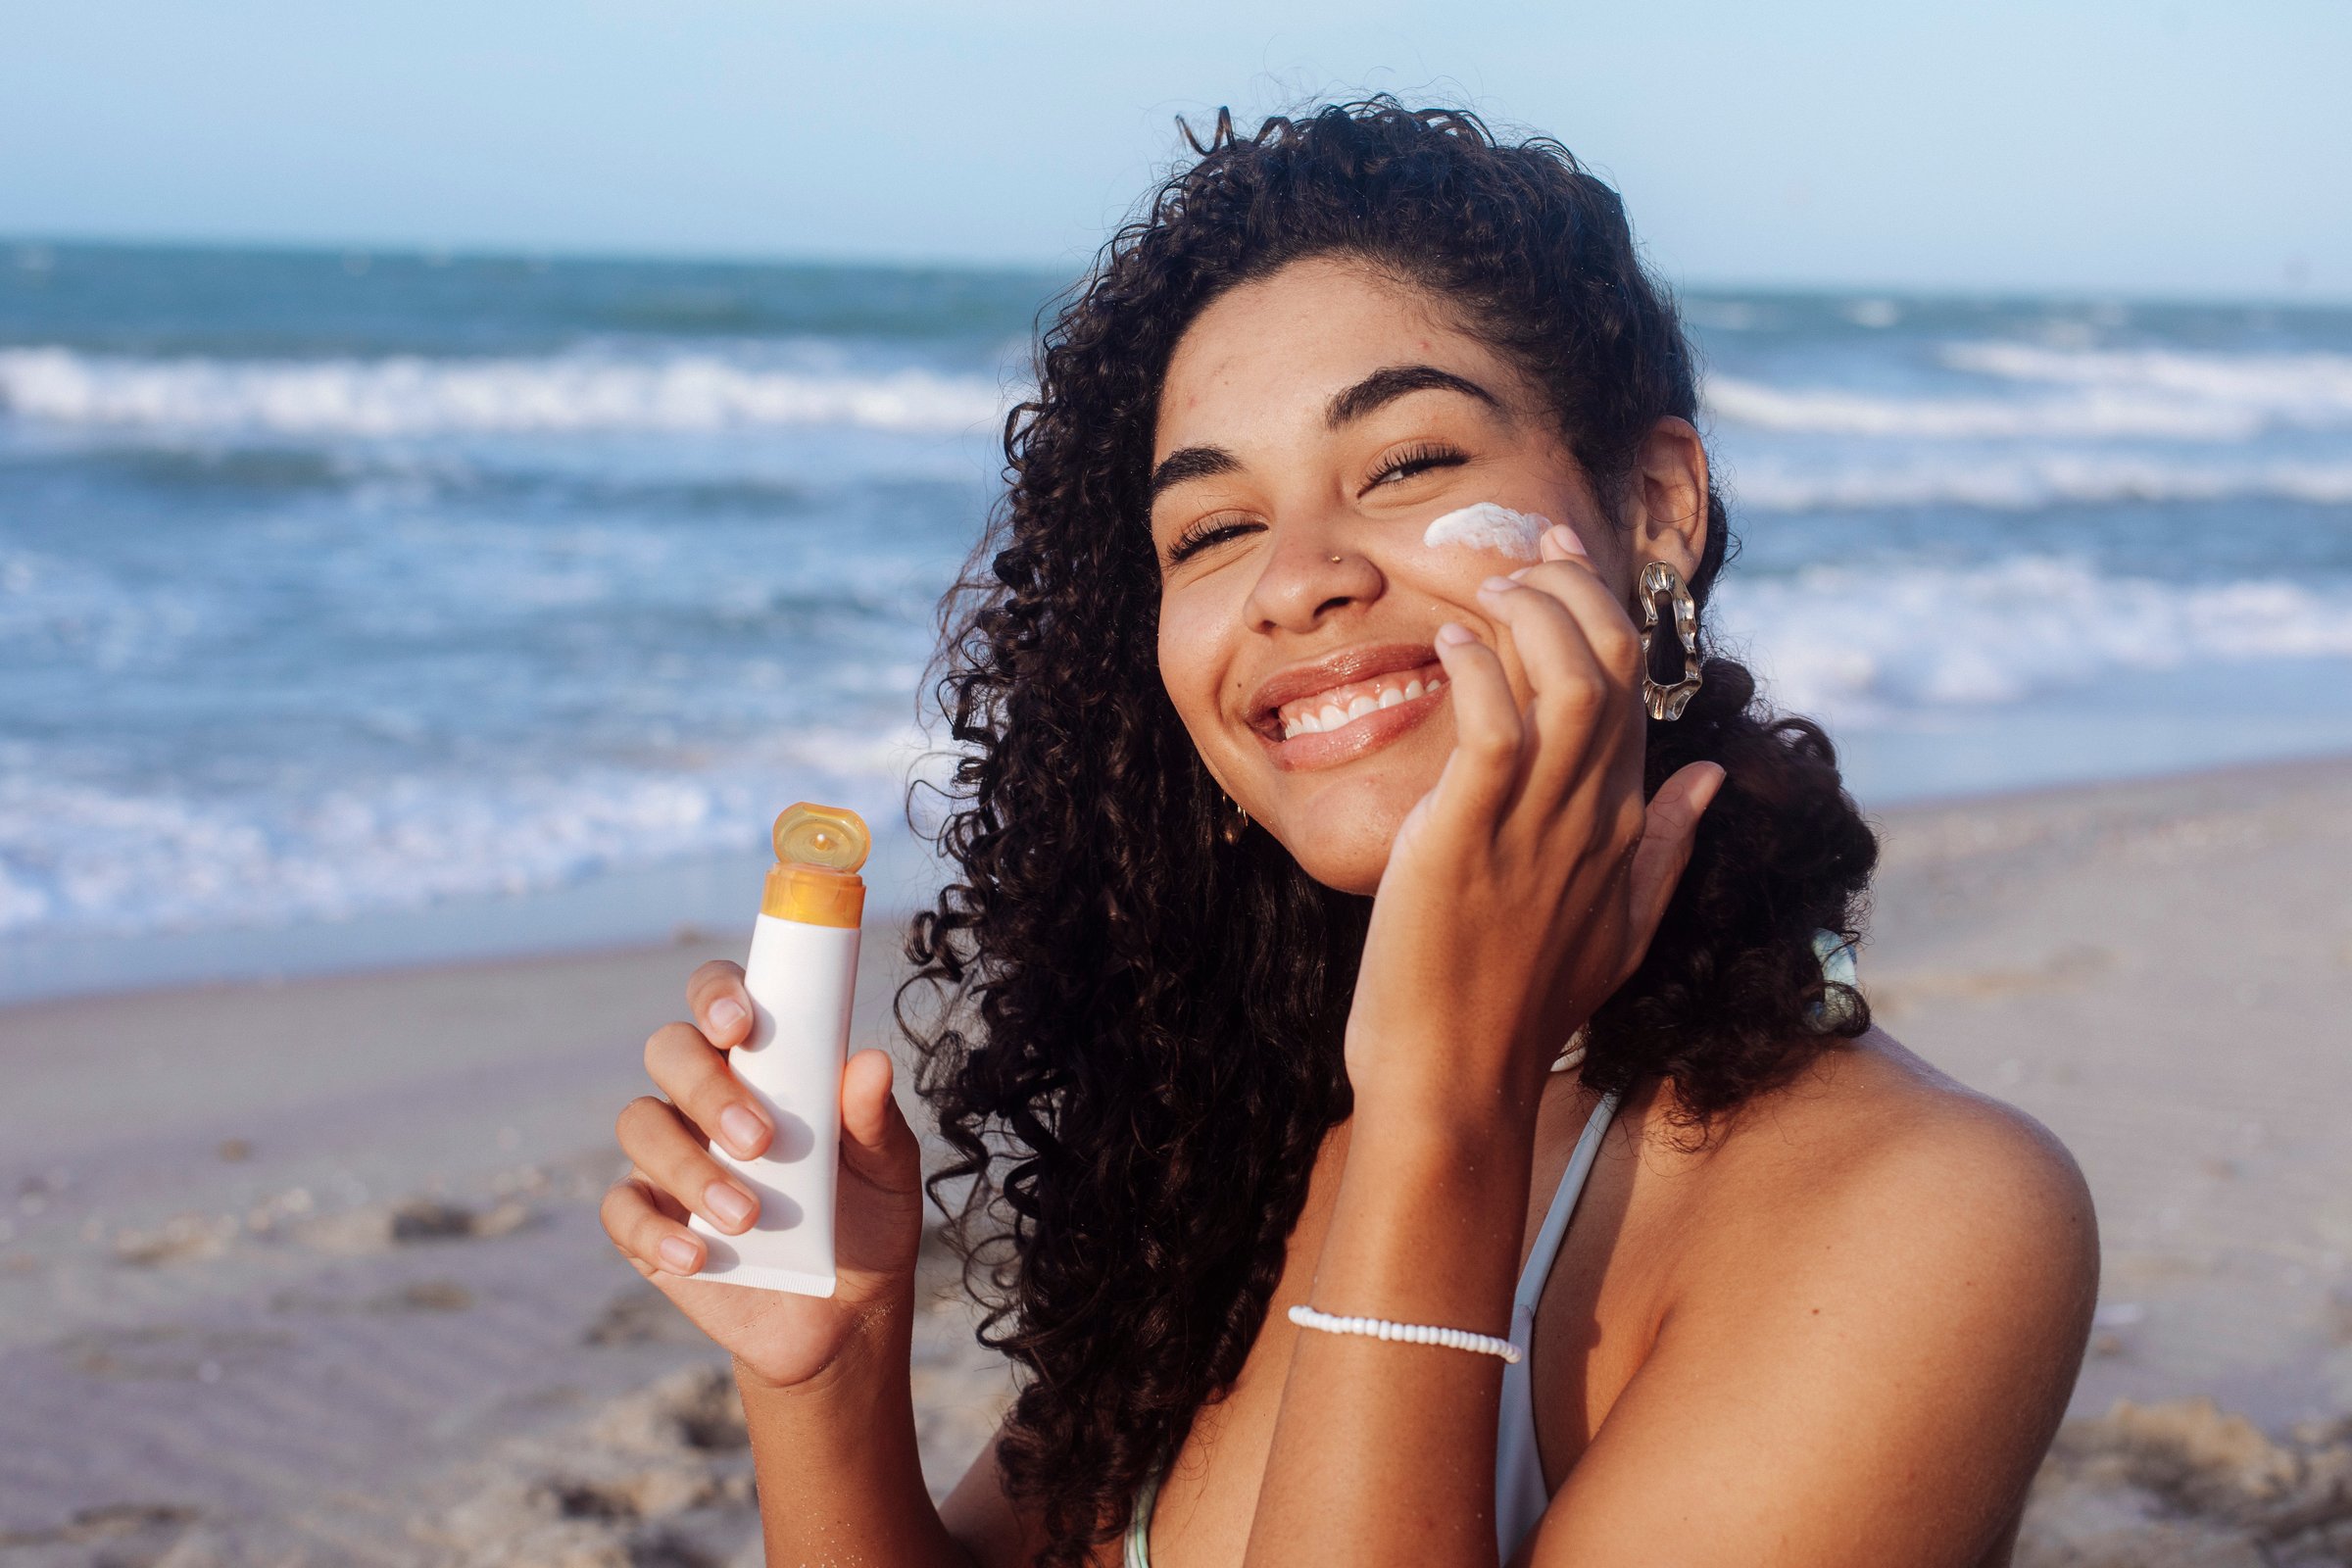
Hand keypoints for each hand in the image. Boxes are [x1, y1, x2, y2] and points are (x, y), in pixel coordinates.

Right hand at [601, 959, 927, 1390]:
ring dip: (689, 1167)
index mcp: (763, 1063)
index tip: (740, 1023)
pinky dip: (655, 1230)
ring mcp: (670, 1157)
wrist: (844, 1316)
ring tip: (747, 1217)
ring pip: (640, 1124)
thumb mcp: (887, 1171)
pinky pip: (622, 1209)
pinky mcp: (647, 1221)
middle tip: (759, 1141)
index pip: (721, 998)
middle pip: (670, 1050)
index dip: (717, 994)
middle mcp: (705, 1097)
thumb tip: (872, 1062)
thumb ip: (874, 1120)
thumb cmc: (867, 1219)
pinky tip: (697, 1256)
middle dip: (706, 1088)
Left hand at [1344, 525, 1724, 1122]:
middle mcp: (1593, 811)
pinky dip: (1475, 670)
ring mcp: (1536, 823)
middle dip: (1568, 583)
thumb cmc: (1519, 1000)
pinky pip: (1493, 725)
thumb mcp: (1619, 926)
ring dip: (1529, 613)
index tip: (1555, 555)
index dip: (1599, 604)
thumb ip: (1668, 847)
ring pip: (1568, 677)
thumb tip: (1710, 777)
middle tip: (1513, 553)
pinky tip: (1449, 645)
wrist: (1456, 1075)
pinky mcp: (1468, 835)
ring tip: (1483, 591)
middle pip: (1611, 658)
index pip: (1632, 684)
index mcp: (1625, 822)